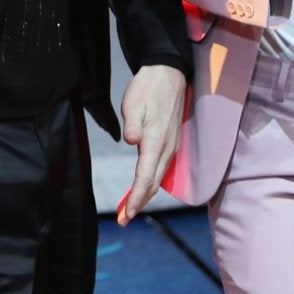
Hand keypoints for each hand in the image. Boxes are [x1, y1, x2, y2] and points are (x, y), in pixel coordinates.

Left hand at [117, 64, 185, 225]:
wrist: (169, 73)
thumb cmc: (148, 88)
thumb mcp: (134, 102)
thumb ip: (133, 124)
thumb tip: (132, 141)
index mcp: (155, 140)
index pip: (146, 177)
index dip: (136, 198)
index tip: (127, 214)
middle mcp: (166, 148)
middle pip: (153, 184)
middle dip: (138, 203)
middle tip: (123, 220)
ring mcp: (170, 146)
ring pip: (158, 178)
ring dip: (144, 196)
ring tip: (129, 210)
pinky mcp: (169, 143)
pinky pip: (160, 169)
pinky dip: (150, 183)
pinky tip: (141, 189)